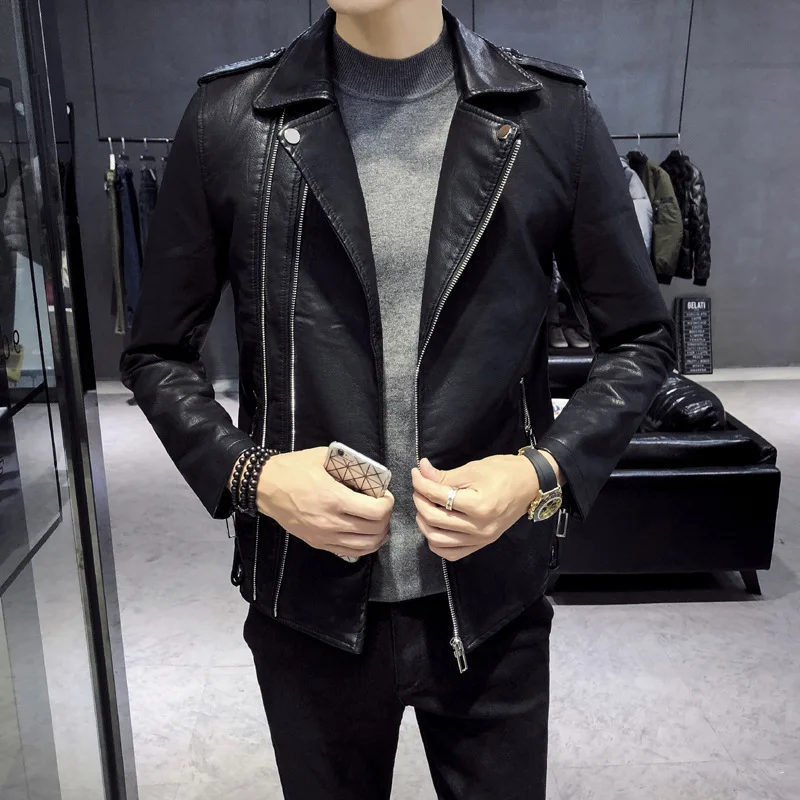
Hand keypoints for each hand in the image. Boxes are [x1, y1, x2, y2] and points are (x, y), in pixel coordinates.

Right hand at [237, 447, 393, 558]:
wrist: (264, 487)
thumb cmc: (292, 469)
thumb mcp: (322, 457)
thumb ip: (346, 463)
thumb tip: (367, 469)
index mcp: (334, 498)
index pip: (375, 511)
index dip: (388, 503)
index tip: (385, 495)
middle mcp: (331, 522)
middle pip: (374, 530)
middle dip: (386, 518)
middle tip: (383, 507)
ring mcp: (324, 536)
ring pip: (365, 546)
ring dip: (379, 535)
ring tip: (380, 524)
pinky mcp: (318, 544)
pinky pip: (349, 552)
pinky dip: (364, 547)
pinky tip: (367, 537)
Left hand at [412, 454, 544, 561]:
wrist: (530, 484)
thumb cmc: (504, 472)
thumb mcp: (473, 469)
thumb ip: (444, 476)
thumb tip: (421, 471)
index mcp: (478, 506)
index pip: (438, 496)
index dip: (421, 483)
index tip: (416, 473)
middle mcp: (479, 527)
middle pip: (434, 520)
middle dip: (420, 501)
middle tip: (419, 488)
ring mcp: (480, 539)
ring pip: (438, 540)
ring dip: (424, 523)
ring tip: (424, 507)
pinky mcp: (482, 544)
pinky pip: (452, 553)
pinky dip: (437, 543)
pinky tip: (435, 527)